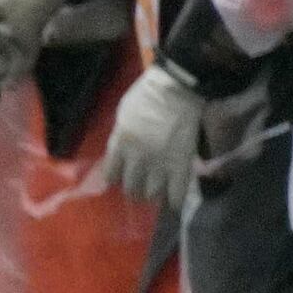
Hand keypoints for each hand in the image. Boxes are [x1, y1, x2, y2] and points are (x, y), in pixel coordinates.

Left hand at [93, 60, 204, 210]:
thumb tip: (119, 150)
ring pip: (151, 193)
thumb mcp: (124, 116)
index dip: (116, 178)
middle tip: (140, 186)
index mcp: (120, 145)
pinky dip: (174, 200)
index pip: (111, 175)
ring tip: (156, 193)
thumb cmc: (148, 94)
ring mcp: (160, 163)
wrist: (179, 86)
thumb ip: (120, 136)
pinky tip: (173, 205)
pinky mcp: (181, 163)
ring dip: (153, 195)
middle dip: (134, 189)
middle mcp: (137, 159)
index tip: (120, 177)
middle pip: (131, 187)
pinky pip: (176, 191)